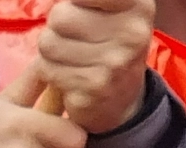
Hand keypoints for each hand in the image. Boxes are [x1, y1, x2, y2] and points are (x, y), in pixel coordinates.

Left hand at [38, 0, 156, 134]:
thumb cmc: (110, 42)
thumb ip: (89, 0)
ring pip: (48, 43)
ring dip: (49, 50)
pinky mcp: (91, 91)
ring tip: (69, 56)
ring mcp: (112, 65)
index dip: (74, 1)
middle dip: (56, 25)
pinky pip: (46, 69)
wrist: (122, 99)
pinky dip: (48, 71)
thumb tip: (60, 1)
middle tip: (72, 36)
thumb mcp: (114, 9)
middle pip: (59, 15)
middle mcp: (131, 35)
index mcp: (139, 6)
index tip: (78, 7)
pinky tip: (67, 75)